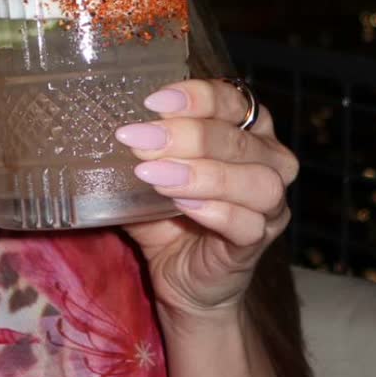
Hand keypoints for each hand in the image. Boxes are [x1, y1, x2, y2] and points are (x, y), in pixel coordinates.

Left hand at [115, 77, 299, 320]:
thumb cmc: (170, 217)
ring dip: (202, 174)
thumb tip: (105, 124)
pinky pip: (249, 224)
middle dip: (186, 136)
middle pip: (239, 138)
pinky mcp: (258, 243)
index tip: (152, 103)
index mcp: (248, 129)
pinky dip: (216, 211)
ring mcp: (270, 205)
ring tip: (156, 176)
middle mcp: (270, 161)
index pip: (233, 100)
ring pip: (255, 181)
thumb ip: (142, 149)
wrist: (182, 279)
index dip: (197, 97)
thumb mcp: (152, 174)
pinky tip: (181, 205)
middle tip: (140, 141)